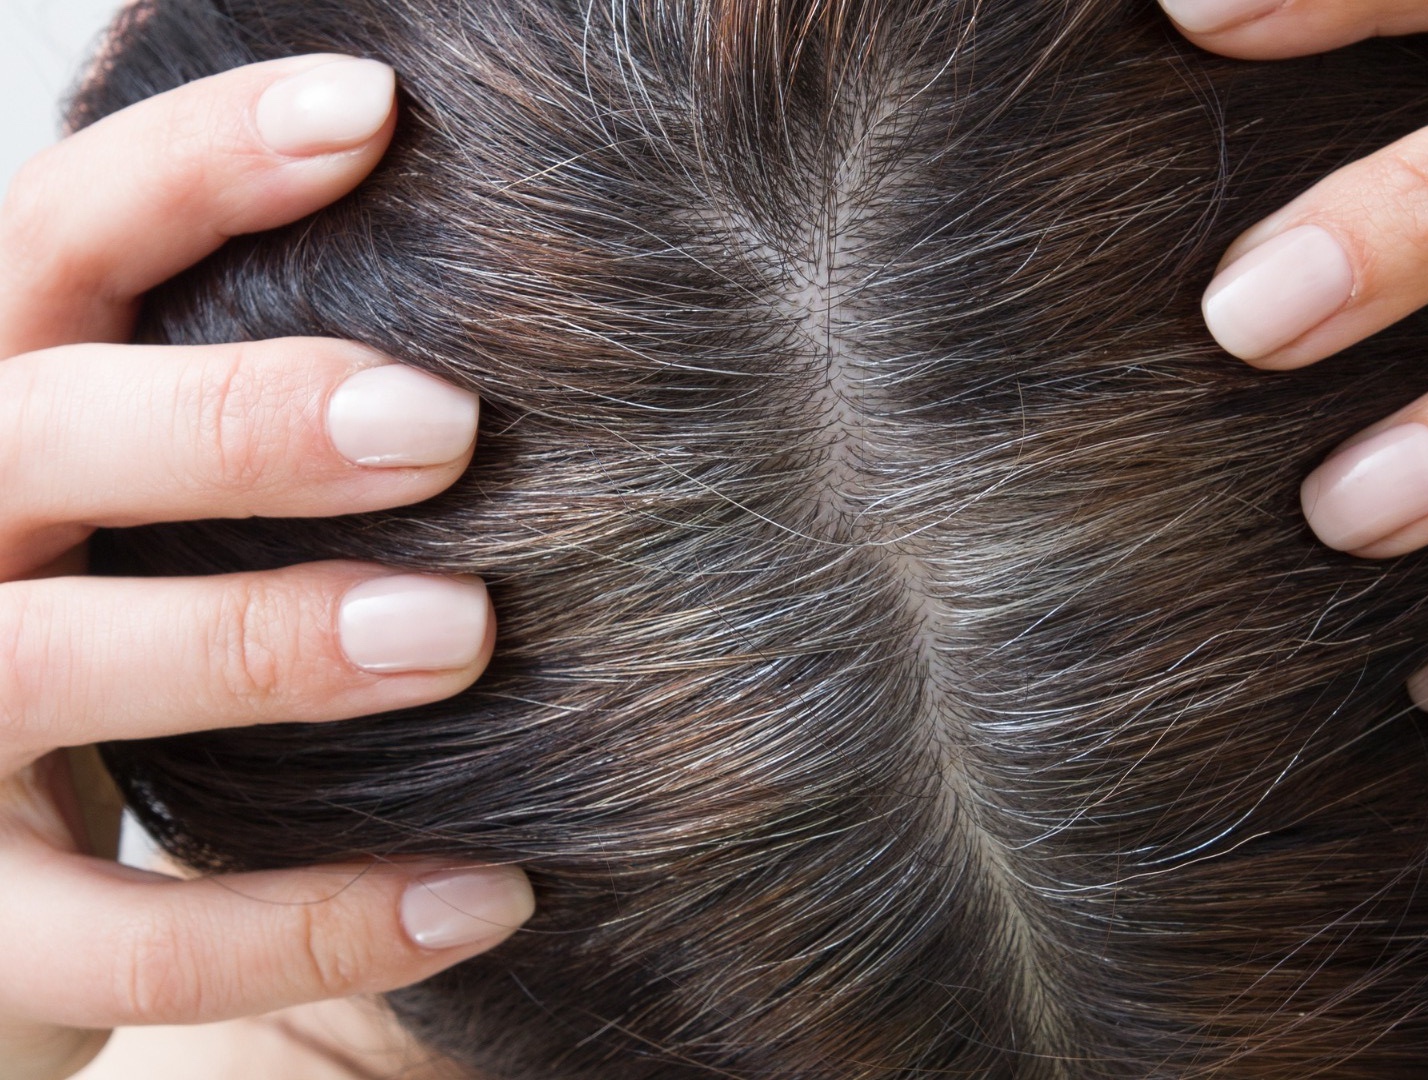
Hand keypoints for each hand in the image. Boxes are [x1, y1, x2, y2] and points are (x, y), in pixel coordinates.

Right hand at [0, 56, 533, 1079]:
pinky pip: (130, 942)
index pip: (49, 244)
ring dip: (256, 644)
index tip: (375, 112)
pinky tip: (489, 894)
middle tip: (445, 425)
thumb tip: (481, 265)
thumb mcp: (121, 491)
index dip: (191, 166)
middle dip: (229, 420)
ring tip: (463, 634)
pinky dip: (312, 921)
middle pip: (30, 436)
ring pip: (43, 669)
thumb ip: (218, 388)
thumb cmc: (93, 627)